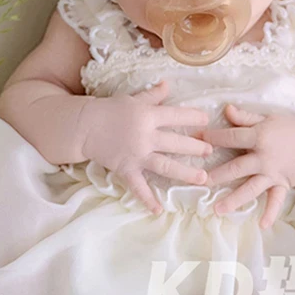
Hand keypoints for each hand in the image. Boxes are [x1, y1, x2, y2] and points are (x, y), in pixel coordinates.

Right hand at [80, 79, 212, 214]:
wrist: (83, 126)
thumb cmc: (109, 110)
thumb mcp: (133, 99)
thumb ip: (153, 95)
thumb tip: (168, 84)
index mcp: (148, 116)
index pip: (176, 115)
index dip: (193, 117)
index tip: (206, 120)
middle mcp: (145, 136)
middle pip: (176, 142)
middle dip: (195, 147)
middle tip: (210, 151)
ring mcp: (136, 154)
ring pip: (165, 165)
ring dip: (185, 173)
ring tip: (202, 179)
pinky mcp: (126, 169)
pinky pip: (138, 186)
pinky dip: (147, 199)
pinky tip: (158, 210)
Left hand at [198, 104, 294, 229]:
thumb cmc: (290, 128)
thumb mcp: (267, 119)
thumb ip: (245, 118)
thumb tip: (225, 109)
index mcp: (259, 136)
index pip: (231, 137)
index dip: (213, 137)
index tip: (195, 139)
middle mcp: (264, 157)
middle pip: (236, 167)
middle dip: (217, 175)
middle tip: (199, 181)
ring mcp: (273, 173)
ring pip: (250, 188)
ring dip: (234, 199)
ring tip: (217, 209)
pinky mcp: (283, 184)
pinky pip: (276, 200)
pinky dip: (271, 213)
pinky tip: (262, 224)